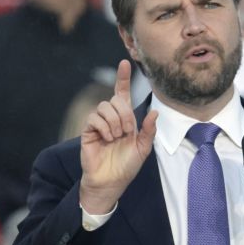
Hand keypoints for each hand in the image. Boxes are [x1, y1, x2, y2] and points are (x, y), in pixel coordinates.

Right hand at [79, 60, 157, 214]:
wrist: (111, 181)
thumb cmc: (126, 166)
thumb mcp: (143, 149)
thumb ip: (149, 131)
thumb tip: (154, 112)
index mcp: (126, 120)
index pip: (122, 94)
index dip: (123, 78)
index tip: (125, 63)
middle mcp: (112, 119)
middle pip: (116, 99)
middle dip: (125, 113)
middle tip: (127, 131)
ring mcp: (99, 124)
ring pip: (104, 106)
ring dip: (115, 121)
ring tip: (117, 137)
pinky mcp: (88, 131)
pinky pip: (94, 118)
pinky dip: (104, 127)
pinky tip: (107, 138)